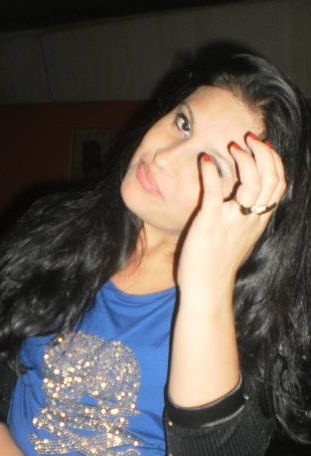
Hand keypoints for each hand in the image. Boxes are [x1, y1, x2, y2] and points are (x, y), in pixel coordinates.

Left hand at [177, 134, 285, 306]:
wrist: (207, 289)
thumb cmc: (219, 266)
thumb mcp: (242, 239)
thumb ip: (247, 219)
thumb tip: (244, 200)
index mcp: (260, 220)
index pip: (279, 184)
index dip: (274, 161)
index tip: (263, 146)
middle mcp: (251, 218)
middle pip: (271, 178)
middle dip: (263, 152)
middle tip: (249, 139)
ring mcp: (232, 219)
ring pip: (252, 181)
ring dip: (245, 159)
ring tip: (233, 147)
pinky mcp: (210, 222)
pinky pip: (214, 191)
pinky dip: (210, 172)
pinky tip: (204, 161)